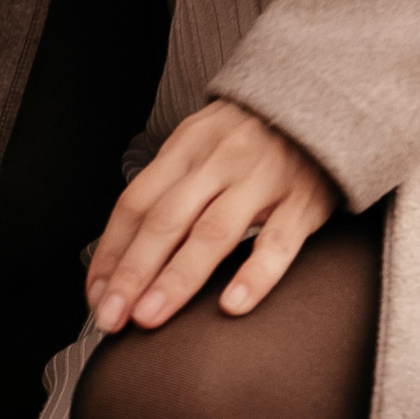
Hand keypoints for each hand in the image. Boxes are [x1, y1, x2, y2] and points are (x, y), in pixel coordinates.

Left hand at [84, 98, 336, 332]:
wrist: (323, 101)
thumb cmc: (251, 136)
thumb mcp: (202, 144)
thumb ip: (170, 187)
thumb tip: (124, 251)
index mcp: (187, 148)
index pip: (136, 202)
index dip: (111, 251)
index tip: (96, 296)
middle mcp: (219, 162)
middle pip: (166, 220)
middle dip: (132, 273)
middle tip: (111, 318)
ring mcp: (262, 181)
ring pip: (212, 233)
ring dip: (177, 279)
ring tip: (150, 317)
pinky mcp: (304, 201)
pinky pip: (278, 242)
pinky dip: (255, 275)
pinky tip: (232, 306)